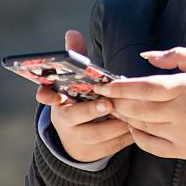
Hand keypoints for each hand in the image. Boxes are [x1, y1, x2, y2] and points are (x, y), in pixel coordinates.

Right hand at [35, 30, 133, 161]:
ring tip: (132, 112)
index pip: (46, 96)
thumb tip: (72, 32)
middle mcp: (65, 122)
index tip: (49, 92)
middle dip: (91, 110)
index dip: (46, 94)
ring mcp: (78, 140)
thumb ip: (77, 57)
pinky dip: (126, 135)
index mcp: (59, 101)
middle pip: (75, 117)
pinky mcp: (94, 153)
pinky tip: (139, 125)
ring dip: (115, 123)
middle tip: (107, 104)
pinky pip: (113, 145)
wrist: (79, 139)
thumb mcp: (77, 80)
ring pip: (97, 134)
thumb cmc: (82, 99)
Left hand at [93, 47, 185, 160]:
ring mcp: (181, 133)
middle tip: (104, 97)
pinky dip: (137, 137)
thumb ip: (176, 56)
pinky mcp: (182, 150)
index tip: (105, 85)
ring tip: (115, 109)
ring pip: (142, 125)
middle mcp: (181, 112)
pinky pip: (151, 146)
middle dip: (118, 102)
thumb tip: (147, 56)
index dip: (121, 87)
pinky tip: (132, 127)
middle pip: (138, 108)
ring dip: (125, 117)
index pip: (145, 87)